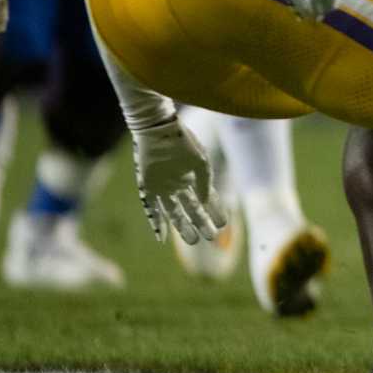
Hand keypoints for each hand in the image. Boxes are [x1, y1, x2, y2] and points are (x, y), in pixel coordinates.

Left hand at [131, 114, 227, 244]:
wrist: (159, 130)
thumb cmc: (183, 142)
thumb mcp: (201, 161)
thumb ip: (204, 182)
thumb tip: (205, 203)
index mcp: (193, 177)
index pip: (207, 199)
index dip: (216, 211)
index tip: (224, 224)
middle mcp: (179, 185)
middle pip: (191, 209)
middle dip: (201, 223)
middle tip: (211, 239)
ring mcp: (163, 188)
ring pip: (174, 213)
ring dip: (183, 227)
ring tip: (193, 241)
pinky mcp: (148, 189)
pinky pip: (152, 210)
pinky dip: (157, 223)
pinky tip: (162, 237)